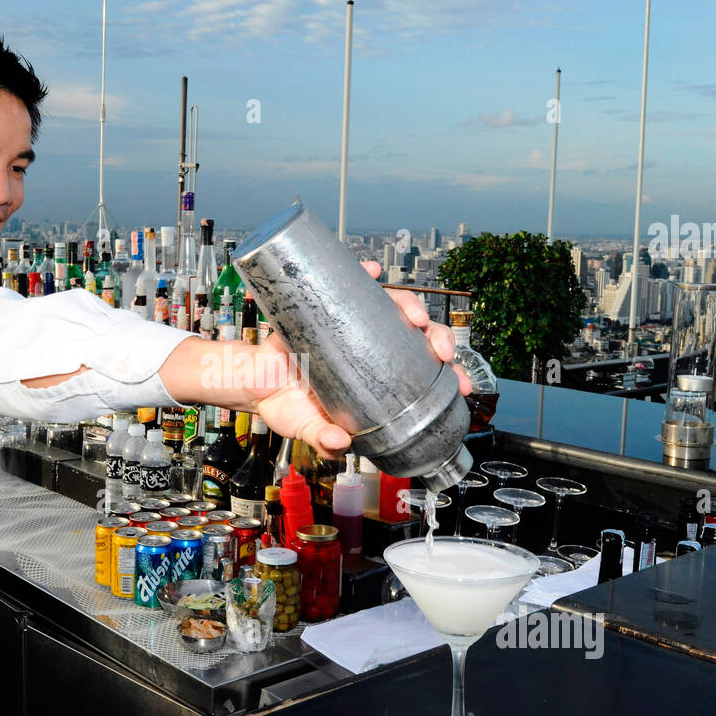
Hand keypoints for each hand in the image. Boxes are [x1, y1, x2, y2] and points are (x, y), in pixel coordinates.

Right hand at [236, 263, 470, 457]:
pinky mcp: (329, 304)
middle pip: (418, 336)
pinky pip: (350, 283)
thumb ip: (323, 440)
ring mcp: (353, 324)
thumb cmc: (287, 405)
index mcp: (377, 379)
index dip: (447, 376)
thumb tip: (339, 444)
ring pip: (394, 306)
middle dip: (439, 338)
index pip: (423, 373)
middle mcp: (372, 348)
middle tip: (441, 351)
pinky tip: (371, 271)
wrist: (253, 382)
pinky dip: (364, 273)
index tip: (462, 386)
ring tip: (414, 314)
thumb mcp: (307, 429)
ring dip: (410, 305)